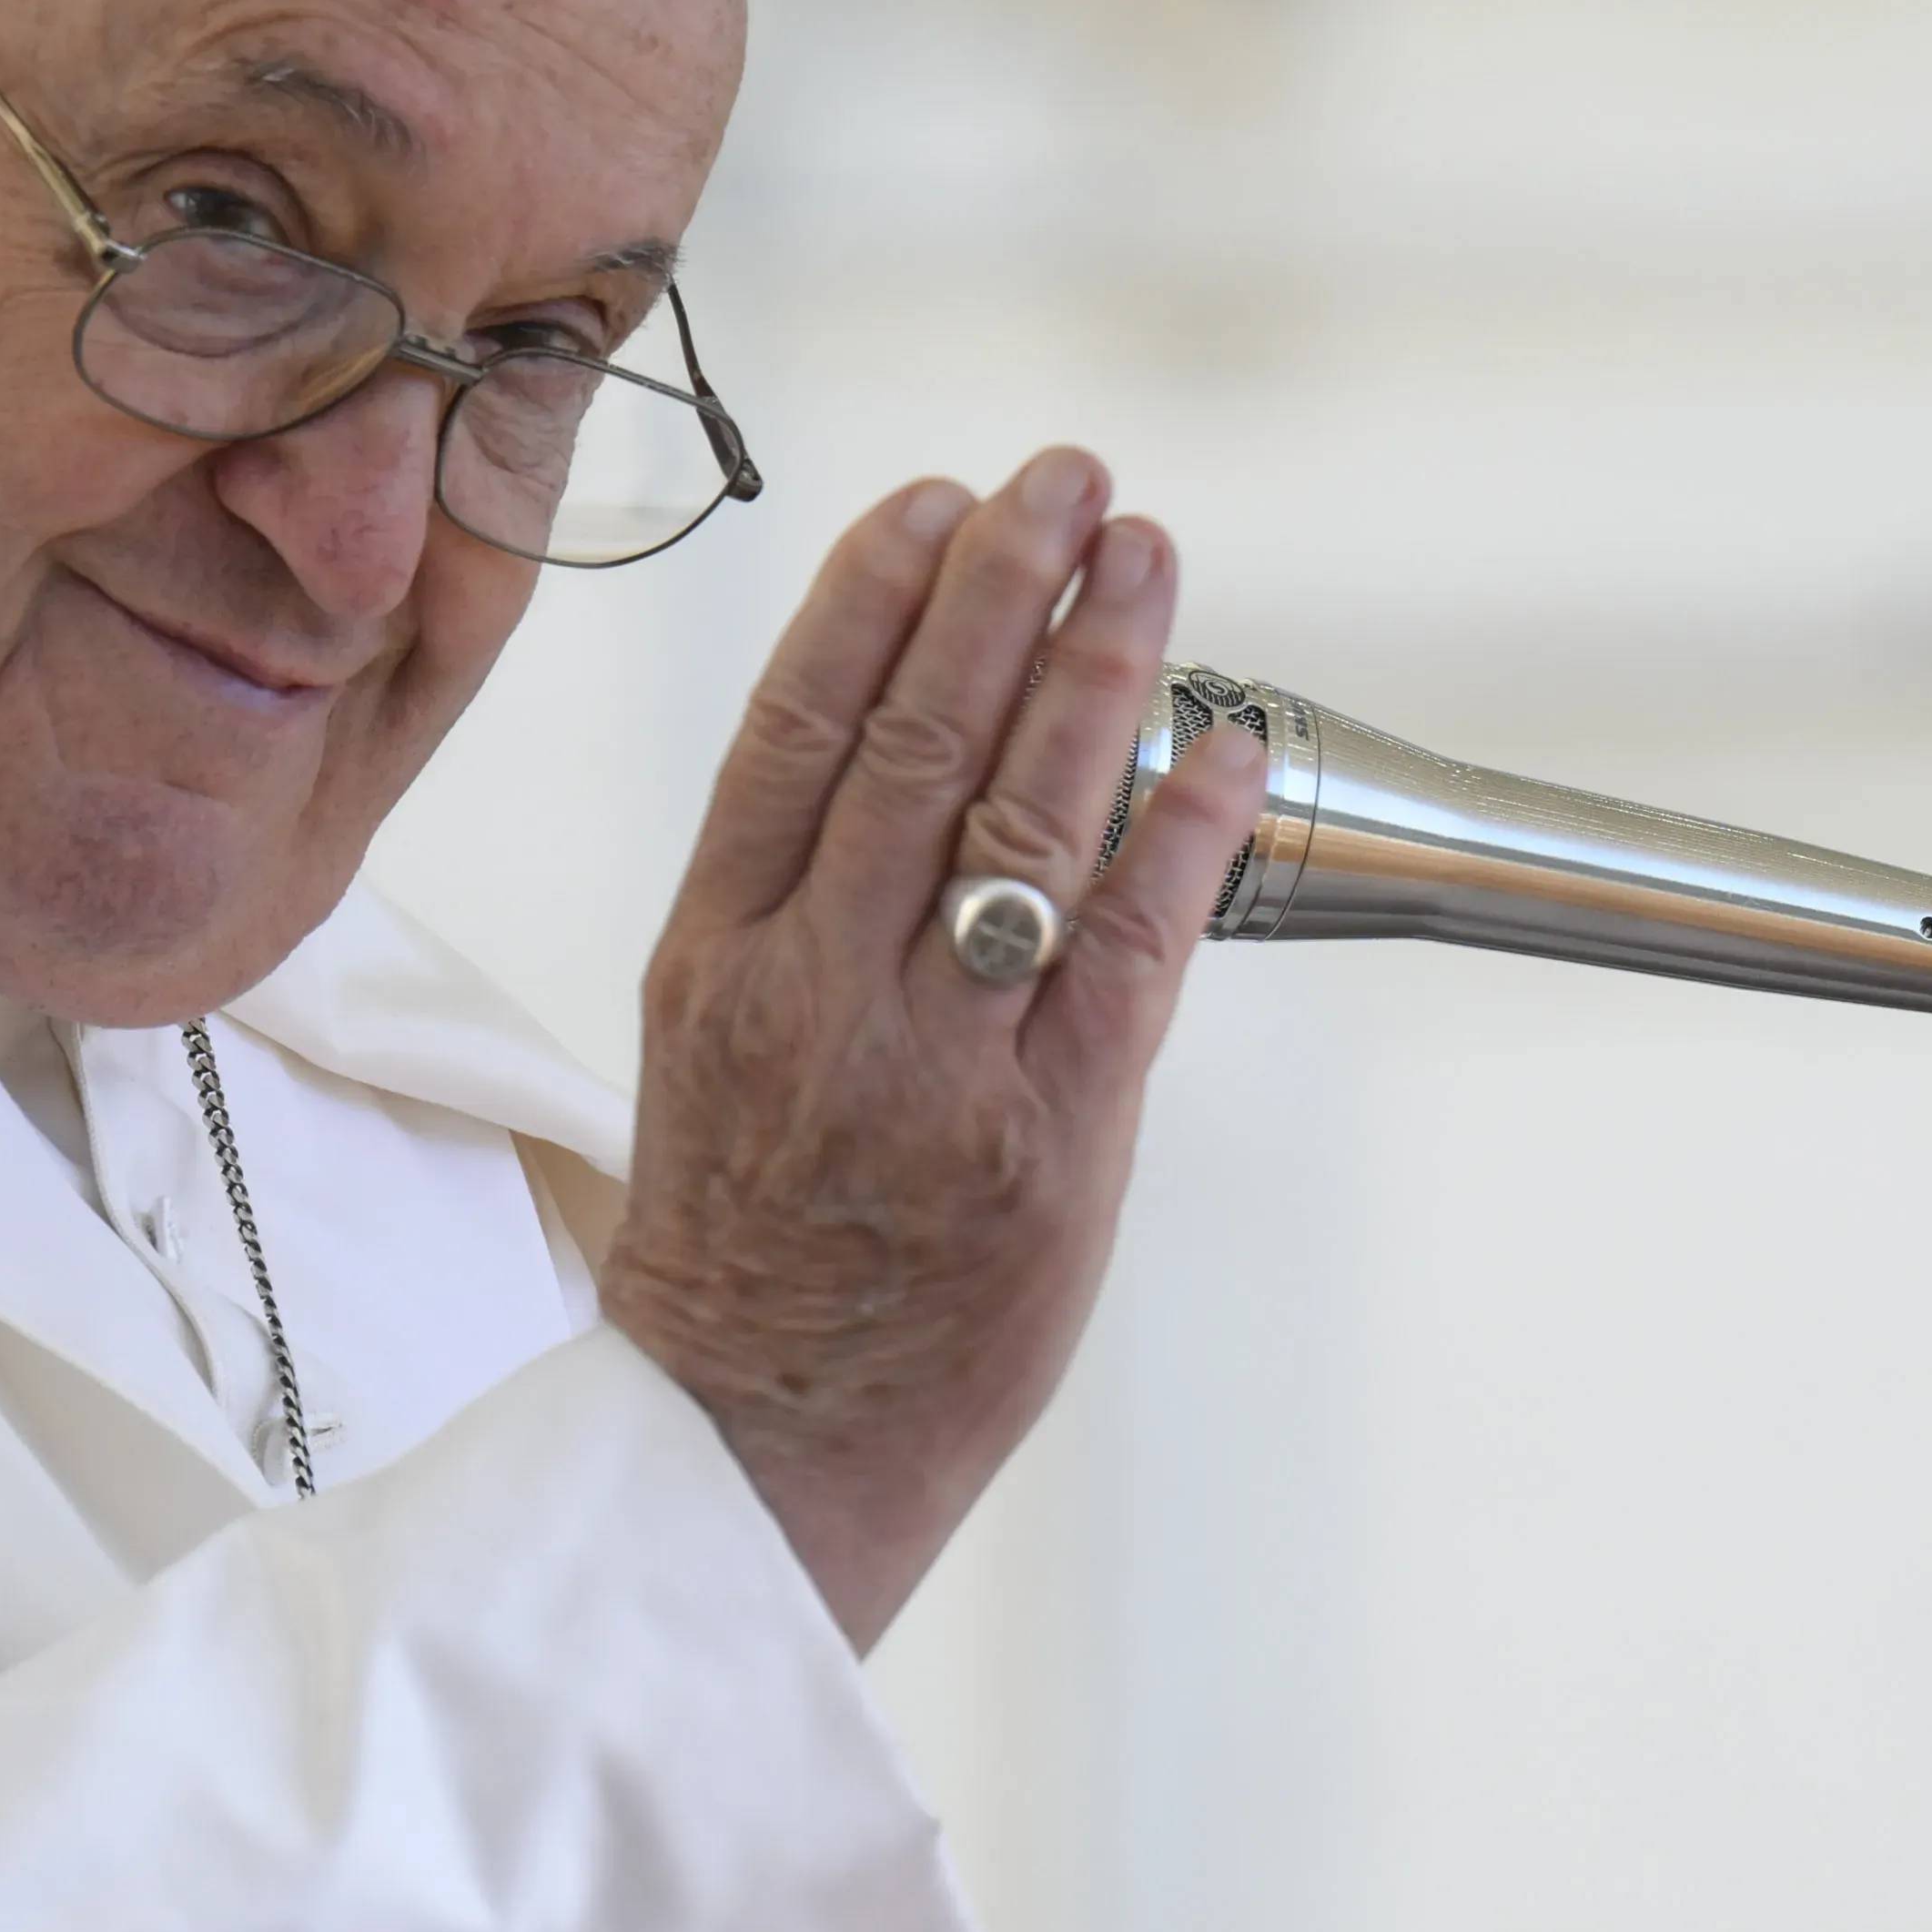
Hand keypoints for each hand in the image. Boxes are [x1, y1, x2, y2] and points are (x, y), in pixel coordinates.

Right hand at [602, 455, 1262, 1650]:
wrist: (753, 1453)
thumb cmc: (747, 1250)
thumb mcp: (709, 1050)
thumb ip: (794, 907)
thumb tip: (918, 742)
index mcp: (712, 961)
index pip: (791, 731)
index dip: (867, 598)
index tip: (932, 498)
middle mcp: (812, 996)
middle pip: (913, 743)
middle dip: (1000, 586)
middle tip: (1067, 478)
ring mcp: (930, 1071)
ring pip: (1019, 818)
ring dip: (1095, 666)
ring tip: (1145, 557)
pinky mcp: (1044, 1145)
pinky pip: (1126, 951)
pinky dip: (1181, 829)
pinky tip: (1222, 741)